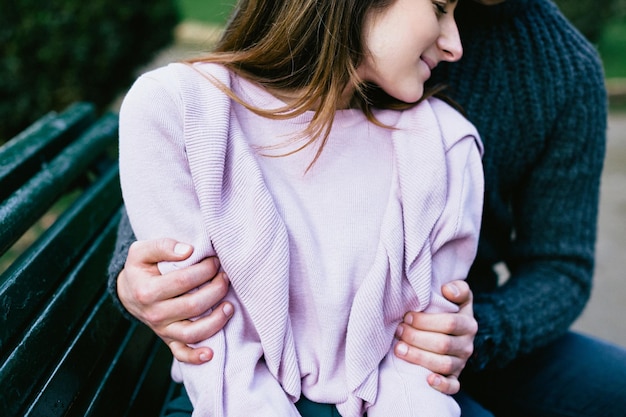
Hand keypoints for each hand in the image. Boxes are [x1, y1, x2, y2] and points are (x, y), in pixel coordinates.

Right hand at [117, 238, 232, 363]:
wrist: (130, 291)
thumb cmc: (141, 268)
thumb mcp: (141, 251)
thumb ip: (163, 246)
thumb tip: (188, 251)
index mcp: (147, 291)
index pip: (184, 281)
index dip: (205, 269)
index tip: (215, 260)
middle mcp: (154, 314)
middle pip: (193, 305)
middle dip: (216, 289)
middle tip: (225, 276)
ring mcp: (162, 330)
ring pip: (193, 333)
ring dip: (216, 321)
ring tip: (230, 306)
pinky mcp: (169, 340)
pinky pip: (182, 354)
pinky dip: (196, 357)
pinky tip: (211, 352)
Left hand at [393, 280, 476, 394]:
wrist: (453, 333)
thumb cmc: (448, 311)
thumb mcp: (458, 297)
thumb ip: (458, 289)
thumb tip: (448, 290)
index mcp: (468, 324)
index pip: (449, 323)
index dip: (426, 321)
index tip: (407, 316)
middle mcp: (467, 345)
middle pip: (443, 344)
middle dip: (417, 337)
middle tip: (398, 331)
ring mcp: (461, 363)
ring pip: (444, 364)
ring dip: (419, 357)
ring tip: (398, 349)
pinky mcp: (455, 378)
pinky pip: (453, 386)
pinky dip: (441, 385)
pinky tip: (427, 379)